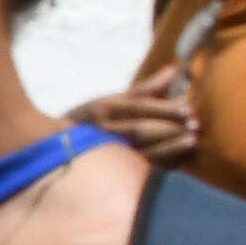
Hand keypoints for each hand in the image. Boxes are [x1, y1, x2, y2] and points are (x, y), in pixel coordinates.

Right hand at [74, 76, 202, 168]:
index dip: (163, 108)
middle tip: (195, 124)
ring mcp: (105, 155)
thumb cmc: (89, 122)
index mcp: (100, 110)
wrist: (50, 149)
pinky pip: (138, 169)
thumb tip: (175, 70)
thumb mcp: (109, 101)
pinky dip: (160, 165)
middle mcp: (100, 132)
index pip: (136, 107)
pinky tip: (178, 160)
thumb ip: (144, 89)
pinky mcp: (111, 174)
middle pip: (139, 130)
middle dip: (169, 127)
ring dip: (169, 147)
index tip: (187, 108)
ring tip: (192, 141)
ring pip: (139, 152)